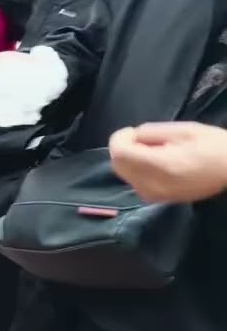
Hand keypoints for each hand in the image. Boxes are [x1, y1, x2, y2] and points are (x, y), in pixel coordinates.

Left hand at [109, 122, 226, 202]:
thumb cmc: (213, 146)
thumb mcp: (183, 130)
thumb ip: (150, 132)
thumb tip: (131, 136)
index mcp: (160, 166)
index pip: (119, 153)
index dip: (120, 138)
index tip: (133, 131)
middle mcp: (152, 185)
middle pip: (118, 164)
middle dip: (124, 148)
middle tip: (146, 140)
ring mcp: (154, 195)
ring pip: (125, 174)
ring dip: (131, 159)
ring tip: (155, 151)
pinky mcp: (157, 200)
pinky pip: (135, 182)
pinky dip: (138, 170)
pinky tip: (158, 163)